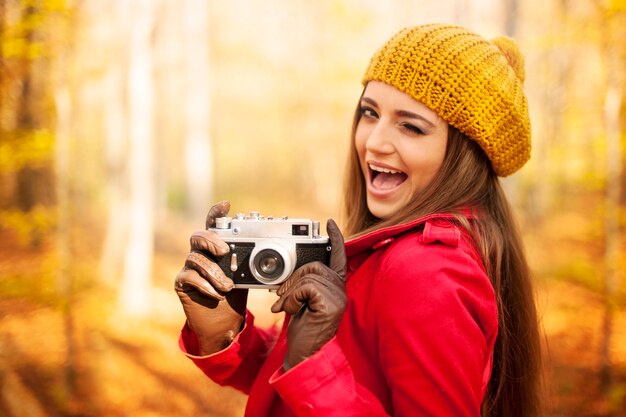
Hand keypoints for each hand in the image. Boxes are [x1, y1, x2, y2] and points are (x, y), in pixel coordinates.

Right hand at [175, 201, 248, 354]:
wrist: (223, 325)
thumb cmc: (235, 297)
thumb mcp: (247, 279)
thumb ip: (252, 265)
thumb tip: (273, 257)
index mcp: (217, 248)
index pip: (214, 225)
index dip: (216, 213)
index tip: (226, 205)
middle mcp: (201, 253)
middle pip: (198, 236)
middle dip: (211, 240)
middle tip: (224, 251)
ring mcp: (190, 268)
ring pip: (196, 258)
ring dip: (214, 272)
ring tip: (228, 287)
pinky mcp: (182, 283)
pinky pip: (189, 277)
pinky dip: (205, 285)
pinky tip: (217, 295)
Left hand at [271, 219, 346, 368]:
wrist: (304, 356)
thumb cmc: (304, 330)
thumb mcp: (303, 302)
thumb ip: (304, 285)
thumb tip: (292, 273)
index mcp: (335, 287)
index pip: (338, 258)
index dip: (335, 239)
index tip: (329, 223)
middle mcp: (340, 290)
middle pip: (315, 265)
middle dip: (293, 278)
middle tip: (281, 295)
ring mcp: (338, 298)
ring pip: (308, 276)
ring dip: (290, 291)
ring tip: (286, 307)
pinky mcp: (331, 305)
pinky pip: (306, 288)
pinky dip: (292, 298)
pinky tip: (292, 311)